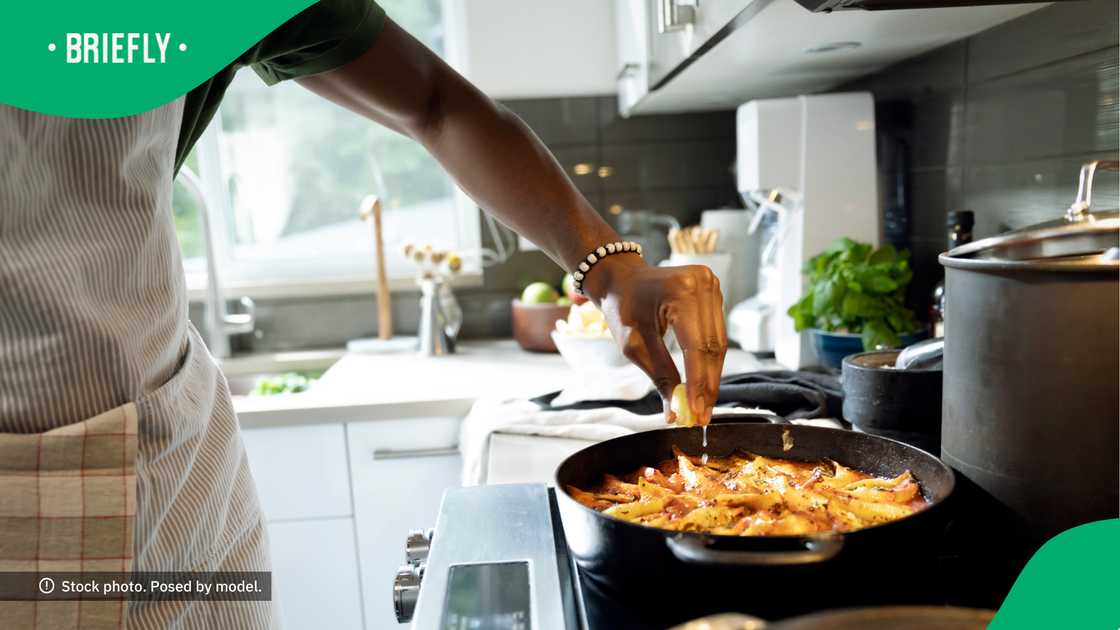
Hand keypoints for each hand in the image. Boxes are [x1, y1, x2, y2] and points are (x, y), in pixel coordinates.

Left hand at [582, 254, 727, 424]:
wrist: (621, 278)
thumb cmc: (622, 307)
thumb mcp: (634, 345)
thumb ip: (660, 375)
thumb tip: (676, 412)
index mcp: (680, 292)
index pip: (697, 347)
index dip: (699, 383)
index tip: (696, 412)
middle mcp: (702, 284)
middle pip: (713, 346)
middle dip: (708, 385)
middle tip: (702, 416)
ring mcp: (711, 285)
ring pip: (719, 343)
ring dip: (712, 377)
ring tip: (703, 406)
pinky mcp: (714, 292)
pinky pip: (717, 333)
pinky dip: (710, 360)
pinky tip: (705, 383)